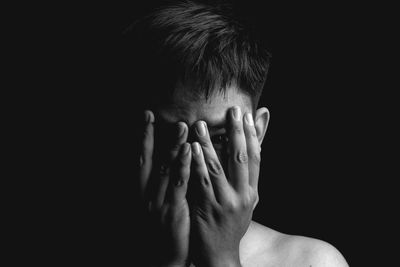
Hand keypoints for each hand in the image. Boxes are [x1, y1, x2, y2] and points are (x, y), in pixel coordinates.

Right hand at [138, 110, 191, 266]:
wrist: (162, 258)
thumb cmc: (163, 229)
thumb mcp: (157, 205)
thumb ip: (161, 183)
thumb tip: (167, 160)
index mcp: (142, 191)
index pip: (141, 159)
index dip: (142, 137)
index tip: (146, 116)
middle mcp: (146, 194)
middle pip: (146, 159)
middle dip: (149, 136)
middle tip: (150, 113)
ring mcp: (158, 202)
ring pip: (164, 168)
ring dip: (172, 145)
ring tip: (181, 125)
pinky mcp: (172, 210)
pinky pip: (179, 184)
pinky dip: (183, 165)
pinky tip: (190, 150)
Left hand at [189, 106, 259, 266]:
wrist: (220, 255)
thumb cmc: (231, 224)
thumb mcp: (245, 201)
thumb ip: (245, 177)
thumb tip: (253, 153)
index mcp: (252, 192)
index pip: (256, 158)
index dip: (253, 135)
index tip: (247, 115)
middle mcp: (243, 196)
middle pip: (241, 158)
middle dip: (236, 132)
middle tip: (231, 110)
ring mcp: (226, 203)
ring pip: (218, 167)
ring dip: (209, 144)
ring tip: (201, 125)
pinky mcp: (208, 209)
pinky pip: (201, 182)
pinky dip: (196, 163)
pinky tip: (190, 149)